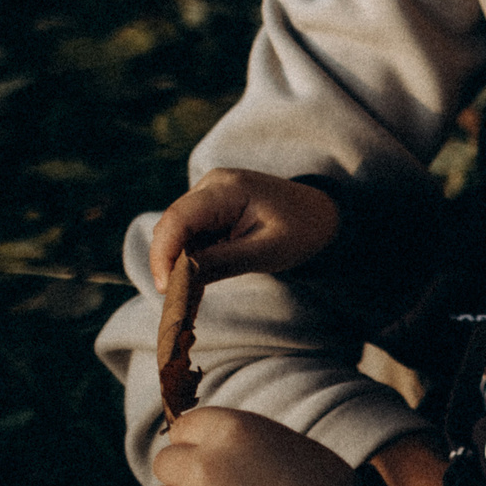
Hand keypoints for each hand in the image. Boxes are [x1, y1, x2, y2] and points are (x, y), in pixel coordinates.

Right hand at [150, 168, 340, 292]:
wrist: (322, 214)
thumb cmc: (301, 230)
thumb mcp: (266, 251)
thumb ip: (221, 262)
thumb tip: (178, 279)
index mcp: (227, 188)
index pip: (179, 218)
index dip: (163, 254)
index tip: (165, 289)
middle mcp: (212, 185)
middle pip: (172, 225)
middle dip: (168, 263)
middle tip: (175, 300)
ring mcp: (209, 194)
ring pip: (177, 233)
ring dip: (177, 263)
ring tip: (187, 295)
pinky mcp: (210, 208)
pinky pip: (190, 235)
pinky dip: (189, 258)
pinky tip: (196, 281)